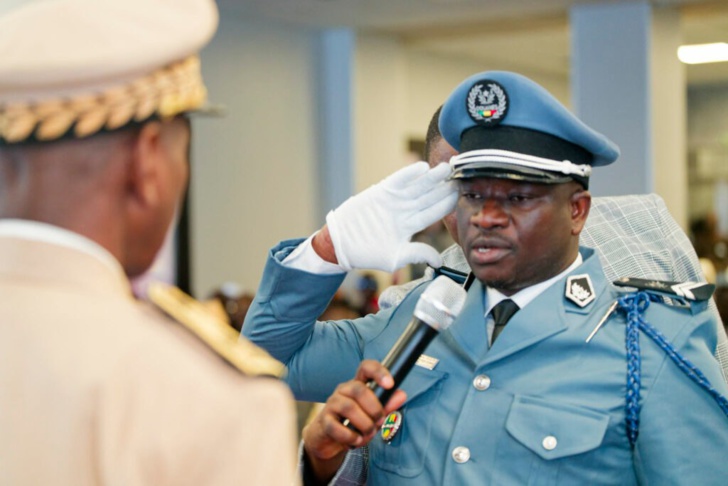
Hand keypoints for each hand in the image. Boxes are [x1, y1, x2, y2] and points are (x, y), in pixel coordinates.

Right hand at [302, 360, 406, 483]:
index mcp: (358, 385)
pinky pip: (336, 426)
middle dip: (374, 408)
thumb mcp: (373, 415)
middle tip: (380, 421)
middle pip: (358, 389)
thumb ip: (387, 405)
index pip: (366, 368)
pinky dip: (350, 436)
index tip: (390, 384)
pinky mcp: (324, 421)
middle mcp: (343, 390)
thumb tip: (401, 395)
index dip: (378, 372)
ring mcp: (332, 404)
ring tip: (369, 433)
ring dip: (364, 424)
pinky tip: (356, 440)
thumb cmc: (354, 423)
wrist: (329, 439)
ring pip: (349, 407)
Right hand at [325, 162, 456, 271]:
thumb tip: (438, 262)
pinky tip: (422, 168)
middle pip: (429, 196)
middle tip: (461, 174)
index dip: (448, 203)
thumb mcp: (396, 258)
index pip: (434, 212)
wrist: (341, 245)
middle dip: (445, 186)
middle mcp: (404, 210)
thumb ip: (417, 254)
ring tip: (446, 168)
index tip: (463, 195)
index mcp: (410, 225)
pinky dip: (408, 174)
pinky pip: (397, 180)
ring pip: (417, 186)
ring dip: (432, 177)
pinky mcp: (380, 192)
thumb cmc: (367, 254)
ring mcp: (393, 200)